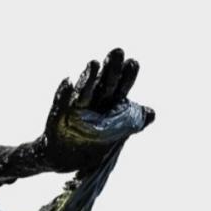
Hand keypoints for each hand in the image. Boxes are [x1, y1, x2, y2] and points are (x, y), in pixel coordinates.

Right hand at [40, 49, 154, 173]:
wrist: (65, 159)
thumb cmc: (92, 145)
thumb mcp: (115, 137)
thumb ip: (133, 122)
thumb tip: (152, 114)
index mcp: (110, 105)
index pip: (121, 88)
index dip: (127, 76)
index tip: (133, 63)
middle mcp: (94, 103)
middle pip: (105, 84)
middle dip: (111, 69)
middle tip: (117, 51)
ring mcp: (76, 109)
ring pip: (84, 92)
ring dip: (88, 78)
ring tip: (94, 64)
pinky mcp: (58, 117)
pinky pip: (60, 105)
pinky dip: (63, 94)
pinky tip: (67, 82)